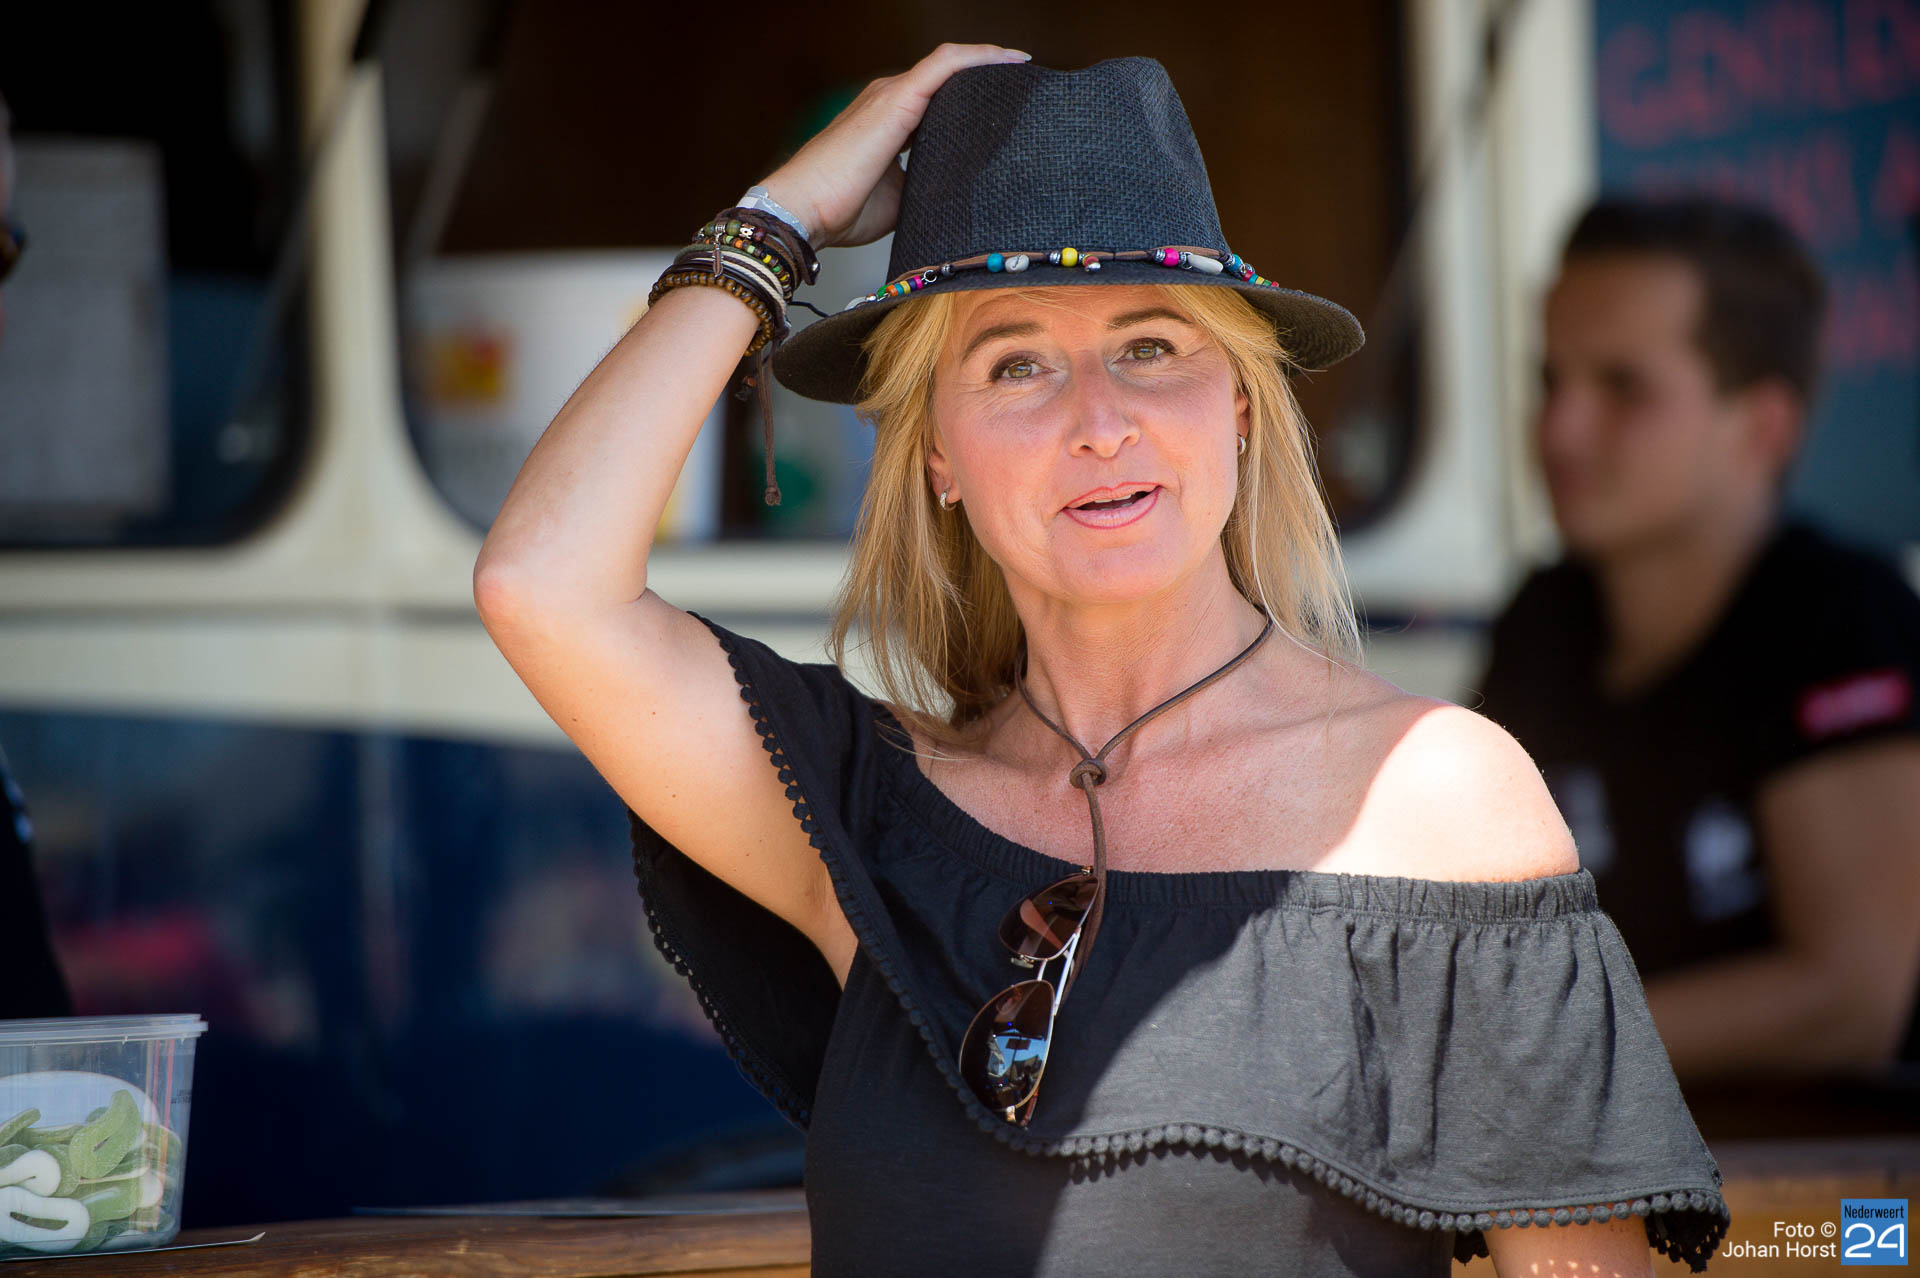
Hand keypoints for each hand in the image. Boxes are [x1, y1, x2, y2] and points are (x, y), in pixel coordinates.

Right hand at [755, 43, 1030, 249]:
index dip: (971, 96)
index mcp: (889, 120)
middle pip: (947, 76)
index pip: (938, 97)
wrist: (805, 210)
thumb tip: (957, 192)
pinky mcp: (897, 99)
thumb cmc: (841, 208)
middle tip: (1024, 89)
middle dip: (987, 79)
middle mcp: (890, 99)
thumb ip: (928, 184)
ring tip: (1024, 72)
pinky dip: (980, 58)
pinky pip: (946, 64)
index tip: (1006, 104)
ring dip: (989, 65)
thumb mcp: (900, 199)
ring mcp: (892, 95)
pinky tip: (1010, 62)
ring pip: (950, 64)